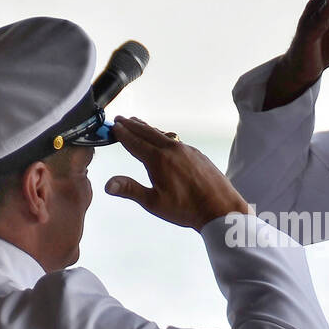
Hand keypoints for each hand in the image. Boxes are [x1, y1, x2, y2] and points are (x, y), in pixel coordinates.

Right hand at [105, 116, 248, 230]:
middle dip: (132, 125)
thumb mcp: (154, 202)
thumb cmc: (186, 209)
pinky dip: (163, 135)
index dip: (122, 134)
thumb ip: (130, 190)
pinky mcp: (197, 154)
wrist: (220, 208)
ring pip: (162, 134)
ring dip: (148, 128)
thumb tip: (107, 184)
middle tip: (120, 119)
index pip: (134, 142)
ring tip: (138, 124)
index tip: (112, 126)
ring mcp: (186, 150)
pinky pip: (175, 139)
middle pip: (147, 133)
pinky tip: (163, 139)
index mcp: (158, 160)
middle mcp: (172, 149)